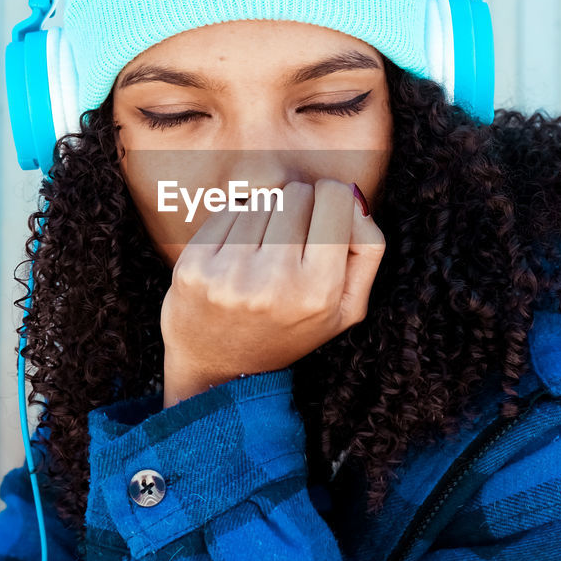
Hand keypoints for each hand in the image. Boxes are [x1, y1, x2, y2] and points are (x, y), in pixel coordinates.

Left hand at [160, 178, 384, 405]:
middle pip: (297, 194)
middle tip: (293, 238)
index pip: (336, 198)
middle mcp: (274, 282)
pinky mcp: (193, 266)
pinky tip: (237, 253)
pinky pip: (228, 210)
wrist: (220, 366)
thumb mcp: (346, 307)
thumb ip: (366, 249)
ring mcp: (229, 274)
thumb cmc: (290, 328)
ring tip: (264, 251)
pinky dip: (237, 222)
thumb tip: (353, 195)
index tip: (326, 214)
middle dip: (300, 207)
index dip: (334, 199)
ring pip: (262, 200)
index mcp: (319, 292)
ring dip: (267, 215)